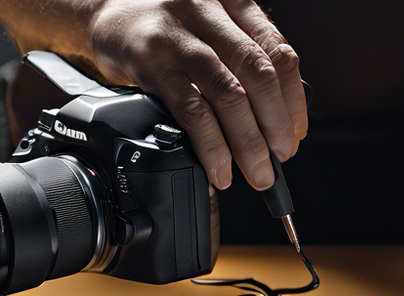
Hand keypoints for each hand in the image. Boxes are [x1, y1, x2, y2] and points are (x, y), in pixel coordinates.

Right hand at [86, 0, 307, 190]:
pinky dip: (211, 145)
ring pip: (229, 93)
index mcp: (234, 3)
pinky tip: (219, 167)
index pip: (279, 53)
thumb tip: (273, 118)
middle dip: (276, 123)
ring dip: (248, 141)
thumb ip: (239, 56)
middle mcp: (209, 12)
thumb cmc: (165, 26)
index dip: (292, 101)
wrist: (109, 15)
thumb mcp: (210, 27)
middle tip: (281, 157)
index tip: (294, 134)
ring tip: (256, 170)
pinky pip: (191, 110)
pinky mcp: (150, 61)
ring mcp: (179, 36)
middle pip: (259, 72)